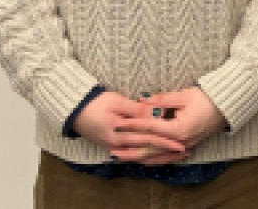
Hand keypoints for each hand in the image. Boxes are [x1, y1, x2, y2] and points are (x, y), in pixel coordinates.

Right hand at [75, 91, 189, 164]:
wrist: (75, 110)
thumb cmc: (96, 103)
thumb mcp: (118, 102)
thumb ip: (137, 110)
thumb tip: (155, 114)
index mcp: (118, 134)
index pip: (147, 139)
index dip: (165, 142)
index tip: (180, 143)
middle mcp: (116, 145)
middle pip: (145, 150)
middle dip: (165, 152)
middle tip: (183, 152)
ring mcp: (114, 147)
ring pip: (139, 155)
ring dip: (157, 156)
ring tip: (174, 155)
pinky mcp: (113, 146)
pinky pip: (132, 154)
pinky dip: (146, 155)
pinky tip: (157, 155)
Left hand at [115, 87, 227, 154]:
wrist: (227, 107)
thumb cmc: (207, 99)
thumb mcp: (183, 96)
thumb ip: (161, 100)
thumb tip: (141, 100)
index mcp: (177, 129)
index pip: (149, 127)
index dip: (132, 125)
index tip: (118, 123)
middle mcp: (179, 142)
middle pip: (149, 148)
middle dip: (130, 148)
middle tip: (113, 148)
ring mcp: (184, 147)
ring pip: (157, 156)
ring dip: (138, 157)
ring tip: (122, 157)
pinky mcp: (187, 147)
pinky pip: (167, 158)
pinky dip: (154, 160)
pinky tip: (144, 162)